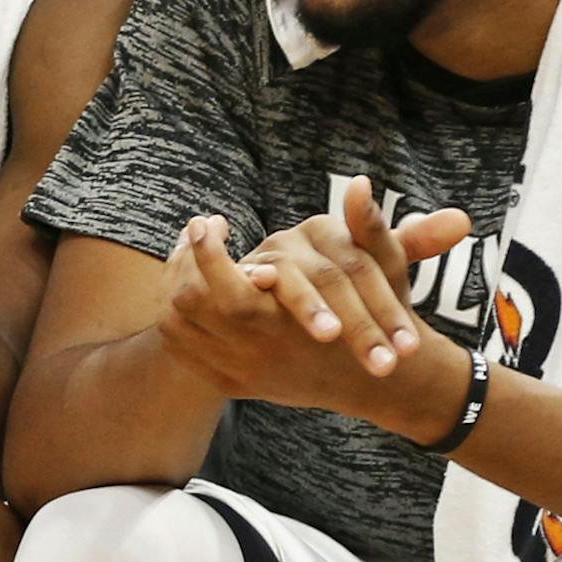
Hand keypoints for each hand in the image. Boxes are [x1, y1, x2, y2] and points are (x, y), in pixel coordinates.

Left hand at [158, 211, 467, 428]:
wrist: (373, 379)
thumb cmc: (383, 317)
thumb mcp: (384, 272)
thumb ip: (369, 228)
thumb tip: (359, 182)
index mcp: (285, 321)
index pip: (225, 288)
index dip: (207, 252)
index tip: (206, 221)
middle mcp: (256, 348)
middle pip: (190, 304)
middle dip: (184, 263)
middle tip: (195, 231)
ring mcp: (240, 367)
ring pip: (179, 323)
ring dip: (177, 283)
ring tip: (190, 251)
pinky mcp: (231, 380)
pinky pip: (183, 346)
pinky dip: (177, 315)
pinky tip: (192, 281)